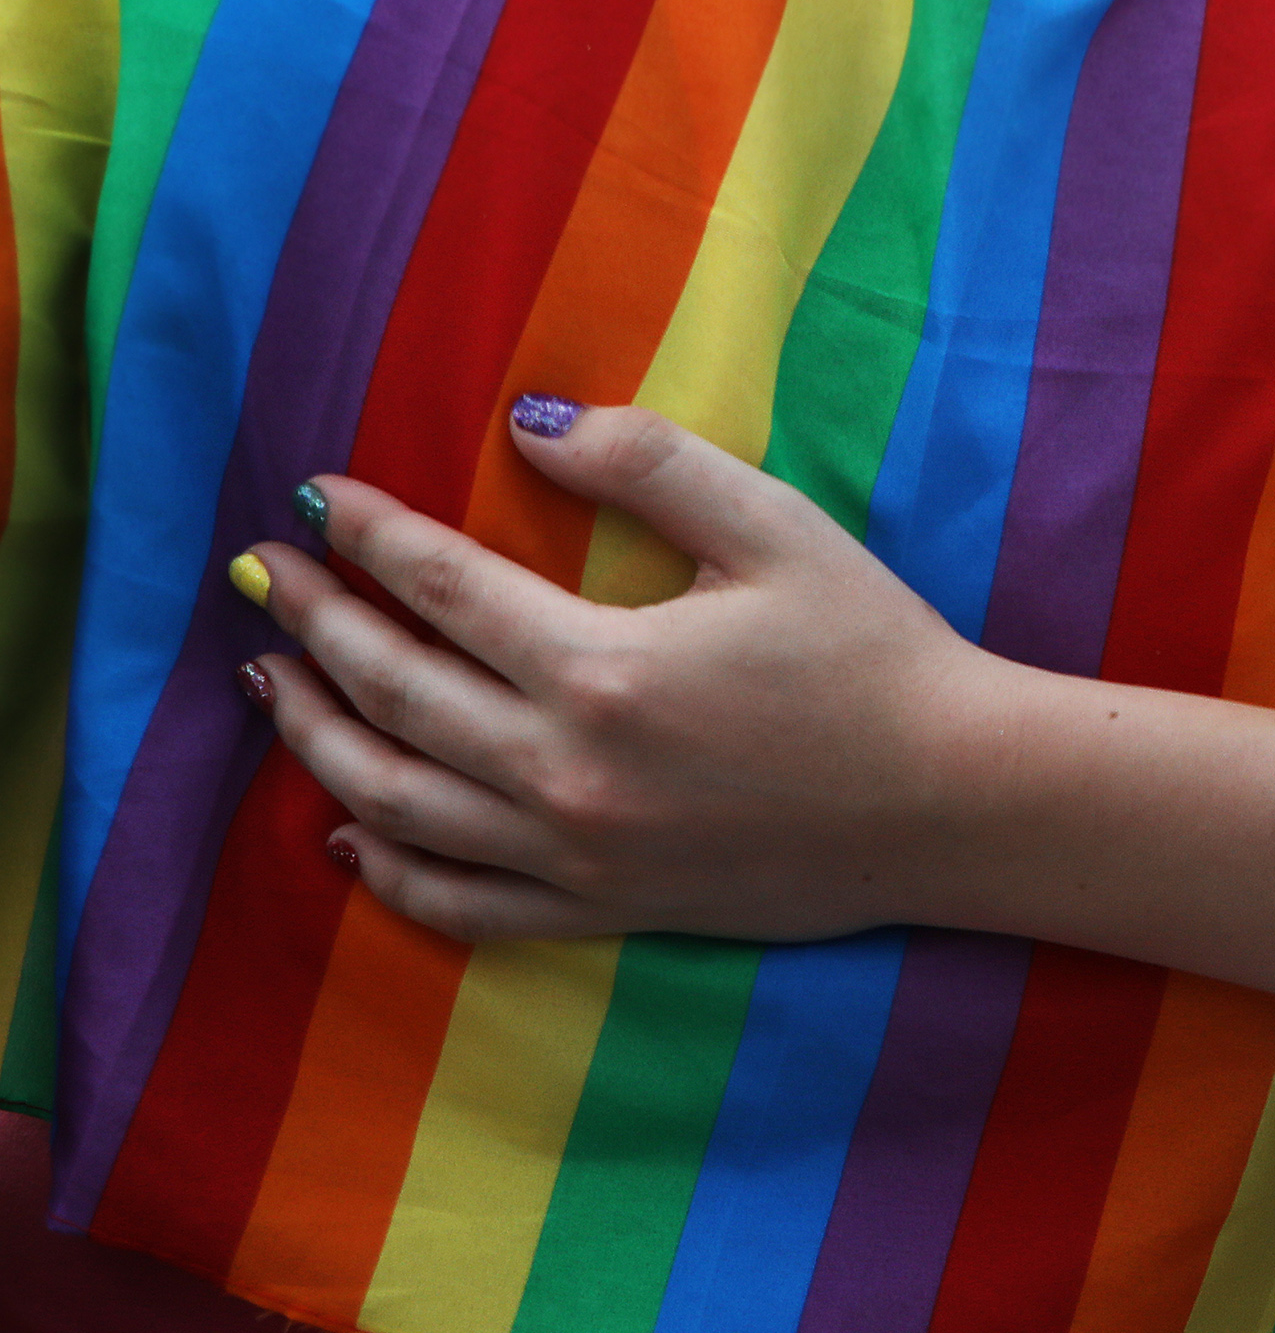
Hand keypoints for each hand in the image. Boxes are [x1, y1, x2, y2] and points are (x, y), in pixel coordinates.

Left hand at [231, 404, 998, 942]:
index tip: (316, 497)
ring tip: (273, 682)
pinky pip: (456, 902)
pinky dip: (386, 868)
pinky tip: (349, 828)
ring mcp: (574, 854)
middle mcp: (564, 771)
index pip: (440, 587)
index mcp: (602, 667)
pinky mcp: (601, 909)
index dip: (367, 535)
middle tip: (261, 575)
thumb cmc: (877, 654)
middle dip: (312, 623)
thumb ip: (651, 467)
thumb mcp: (778, 530)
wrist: (955, 800)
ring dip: (316, 736)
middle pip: (391, 691)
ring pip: (393, 801)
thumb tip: (530, 423)